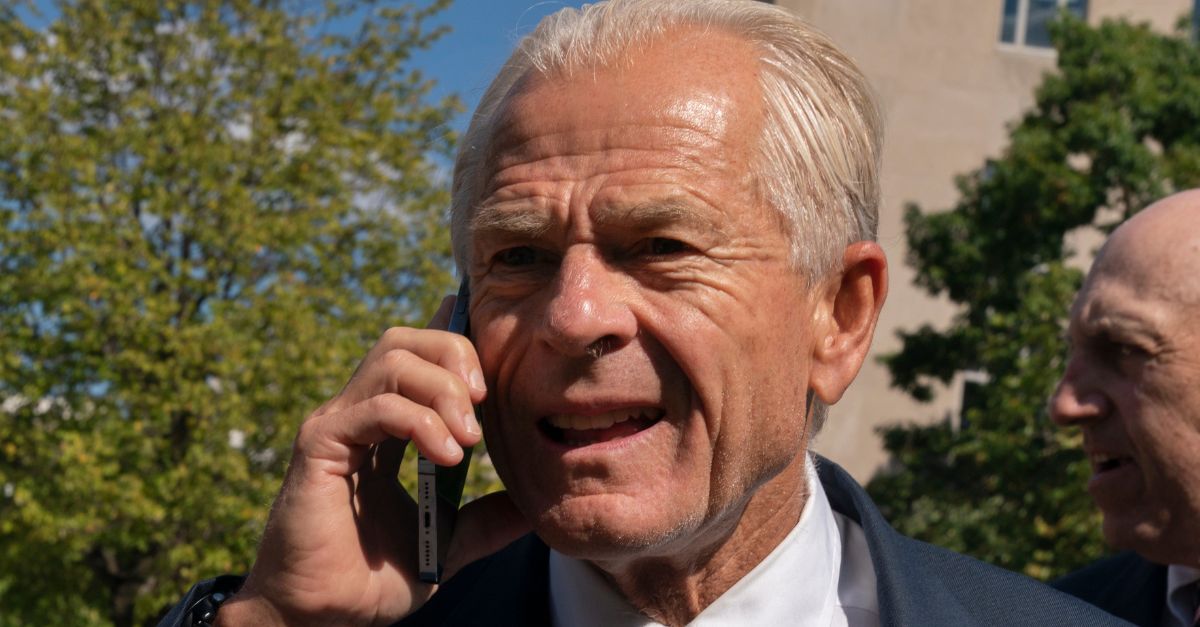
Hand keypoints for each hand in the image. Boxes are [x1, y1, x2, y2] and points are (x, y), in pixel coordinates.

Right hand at [217, 296, 529, 625]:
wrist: (321, 617)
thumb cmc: (370, 579)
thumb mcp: (447, 542)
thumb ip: (486, 519)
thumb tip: (534, 505)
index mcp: (385, 429)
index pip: (418, 357)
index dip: (454, 339)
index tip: (494, 356)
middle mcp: (357, 415)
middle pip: (404, 341)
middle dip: (454, 355)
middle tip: (485, 401)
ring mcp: (337, 425)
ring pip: (392, 360)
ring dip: (443, 389)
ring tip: (468, 438)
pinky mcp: (320, 445)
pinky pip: (376, 407)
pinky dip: (420, 422)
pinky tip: (447, 455)